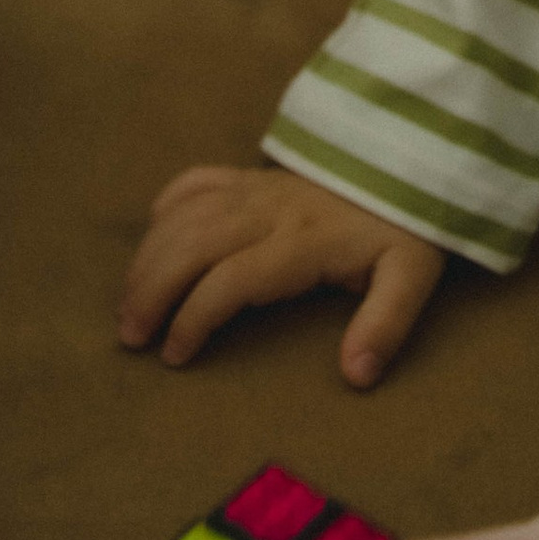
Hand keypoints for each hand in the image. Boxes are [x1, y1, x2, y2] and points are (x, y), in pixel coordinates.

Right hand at [117, 163, 443, 384]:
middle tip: (130, 336)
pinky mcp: (253, 176)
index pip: (232, 278)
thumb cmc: (405, 230)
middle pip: (193, 243)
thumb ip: (386, 325)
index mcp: (304, 241)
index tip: (175, 354)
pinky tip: (153, 234)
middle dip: (152, 289)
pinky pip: (198, 180)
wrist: (411, 164)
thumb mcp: (411, 278)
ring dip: (148, 258)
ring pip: (185, 215)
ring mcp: (257, 188)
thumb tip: (356, 375)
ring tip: (127, 305)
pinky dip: (168, 205)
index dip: (196, 316)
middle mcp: (270, 210)